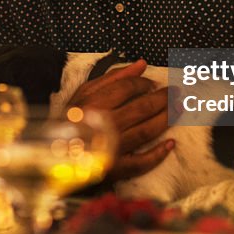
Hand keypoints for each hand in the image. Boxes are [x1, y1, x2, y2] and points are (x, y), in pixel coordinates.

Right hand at [65, 60, 173, 181]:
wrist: (55, 154)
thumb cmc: (70, 120)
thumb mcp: (85, 92)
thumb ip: (113, 77)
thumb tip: (142, 64)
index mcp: (93, 104)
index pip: (127, 88)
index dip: (144, 84)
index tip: (153, 83)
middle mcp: (104, 125)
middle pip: (142, 108)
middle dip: (164, 99)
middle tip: (176, 93)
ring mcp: (111, 149)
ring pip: (146, 131)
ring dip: (166, 119)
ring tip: (179, 109)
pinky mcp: (116, 169)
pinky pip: (142, 163)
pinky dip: (158, 154)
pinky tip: (171, 143)